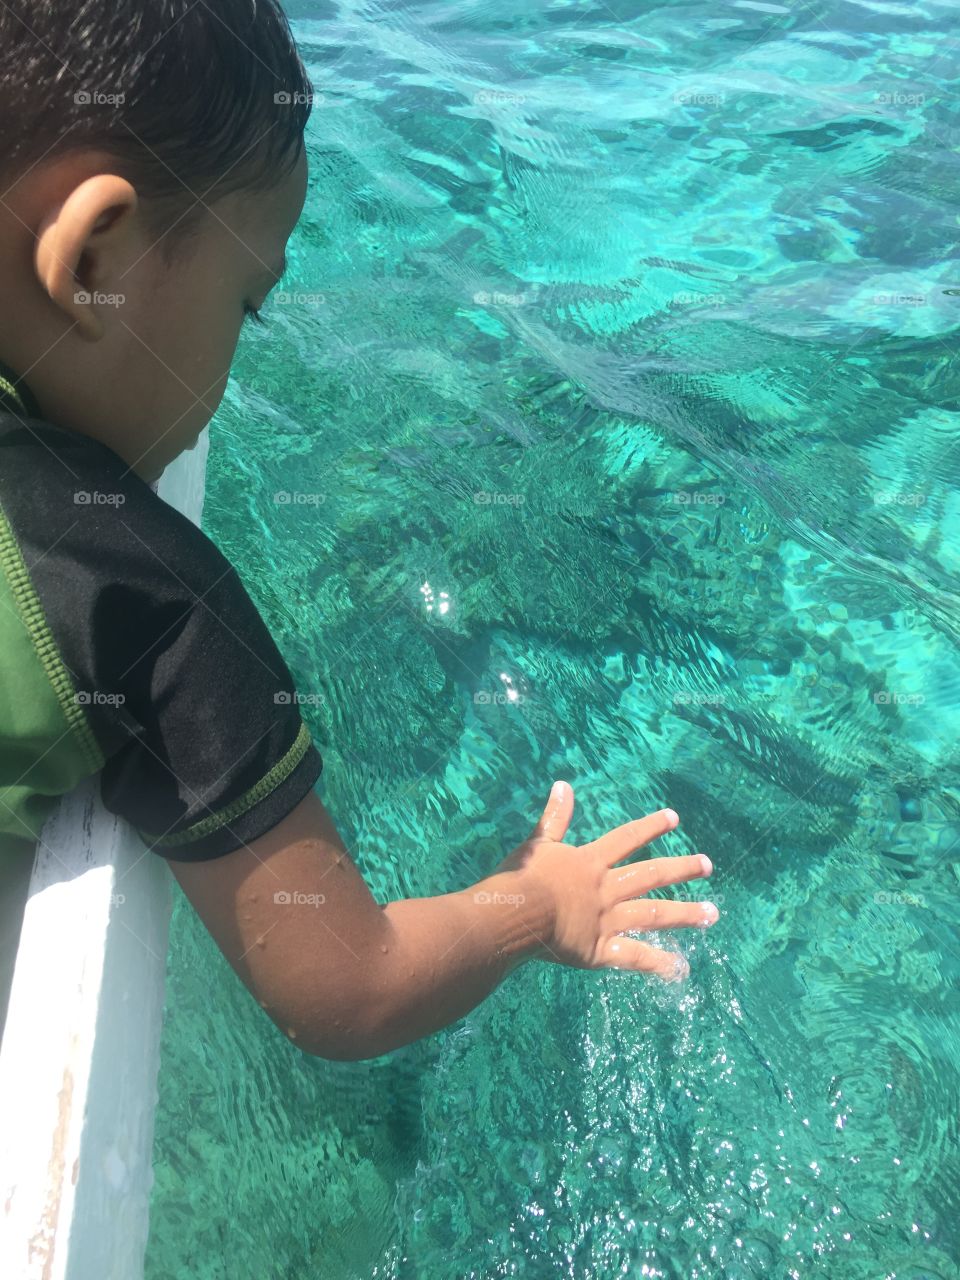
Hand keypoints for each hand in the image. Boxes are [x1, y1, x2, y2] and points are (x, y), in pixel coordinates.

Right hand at [496, 782, 716, 979]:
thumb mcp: (538, 842)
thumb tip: (563, 785)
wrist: (514, 913)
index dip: (651, 827)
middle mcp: (607, 889)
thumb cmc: (521, 877)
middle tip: (708, 865)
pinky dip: (657, 963)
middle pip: (651, 875)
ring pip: (653, 914)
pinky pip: (635, 956)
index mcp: (591, 862)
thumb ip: (555, 817)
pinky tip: (679, 967)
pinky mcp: (600, 949)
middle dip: (682, 869)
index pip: (627, 838)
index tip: (675, 818)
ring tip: (712, 913)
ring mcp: (608, 920)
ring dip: (684, 913)